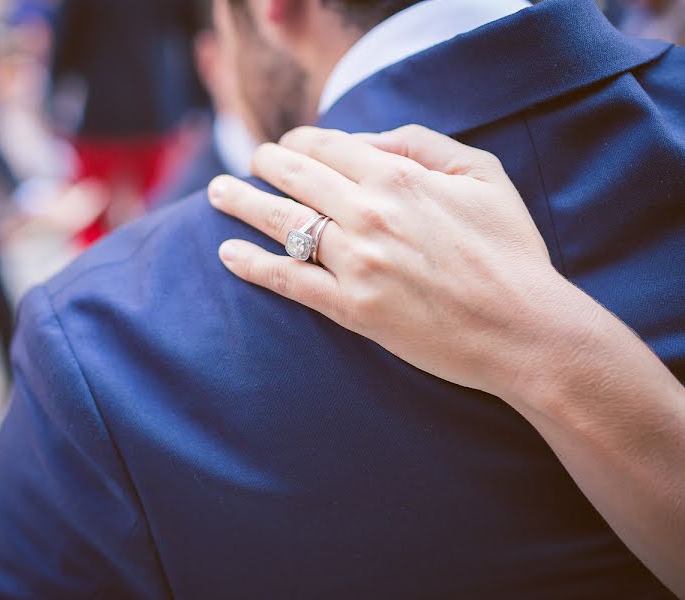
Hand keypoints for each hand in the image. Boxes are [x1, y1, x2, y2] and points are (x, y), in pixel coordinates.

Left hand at [209, 125, 575, 398]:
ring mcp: (356, 263)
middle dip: (264, 162)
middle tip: (248, 162)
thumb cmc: (509, 250)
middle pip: (295, 176)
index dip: (299, 140)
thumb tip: (368, 142)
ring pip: (283, 223)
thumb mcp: (482, 174)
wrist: (523, 328)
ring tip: (217, 193)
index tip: (287, 144)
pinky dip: (252, 265)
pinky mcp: (352, 308)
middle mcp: (369, 213)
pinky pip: (289, 281)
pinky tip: (227, 254)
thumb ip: (423, 145)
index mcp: (399, 176)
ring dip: (242, 203)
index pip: (327, 145)